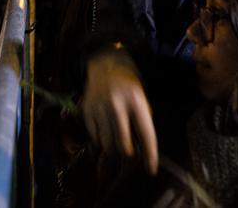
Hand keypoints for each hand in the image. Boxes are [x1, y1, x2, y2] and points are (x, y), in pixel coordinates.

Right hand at [81, 50, 158, 174]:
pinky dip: (100, 143)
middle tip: (130, 160)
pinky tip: (105, 139)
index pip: (145, 134)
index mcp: (136, 101)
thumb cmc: (128, 87)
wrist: (105, 66)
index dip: (150, 155)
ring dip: (113, 152)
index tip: (151, 170)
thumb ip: (141, 123)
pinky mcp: (86, 112)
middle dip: (128, 157)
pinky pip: (94, 139)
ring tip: (117, 148)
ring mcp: (99, 108)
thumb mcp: (141, 100)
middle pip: (123, 145)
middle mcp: (117, 105)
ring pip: (107, 145)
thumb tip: (141, 153)